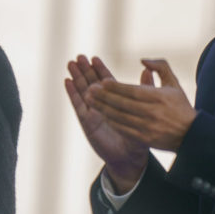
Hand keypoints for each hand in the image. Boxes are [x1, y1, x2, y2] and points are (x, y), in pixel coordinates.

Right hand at [65, 54, 149, 191]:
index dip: (99, 69)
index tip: (94, 57)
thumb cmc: (139, 135)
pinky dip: (72, 93)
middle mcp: (102, 104)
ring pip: (82, 91)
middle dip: (85, 69)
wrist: (129, 156)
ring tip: (71, 64)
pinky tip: (67, 81)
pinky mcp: (86, 121)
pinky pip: (78, 105)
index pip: (106, 80)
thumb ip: (144, 89)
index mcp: (115, 100)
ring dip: (76, 77)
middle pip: (91, 82)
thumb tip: (147, 70)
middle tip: (80, 56)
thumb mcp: (144, 110)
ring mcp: (92, 112)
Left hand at [86, 58, 196, 151]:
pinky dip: (111, 122)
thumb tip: (142, 61)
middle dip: (104, 96)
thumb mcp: (174, 83)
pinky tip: (100, 114)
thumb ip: (160, 67)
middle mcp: (153, 112)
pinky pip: (123, 129)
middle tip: (89, 89)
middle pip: (123, 104)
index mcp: (159, 98)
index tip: (102, 81)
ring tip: (89, 100)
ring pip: (120, 117)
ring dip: (102, 108)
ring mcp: (148, 127)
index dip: (116, 87)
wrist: (191, 135)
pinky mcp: (144, 139)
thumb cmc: (180, 106)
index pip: (133, 91)